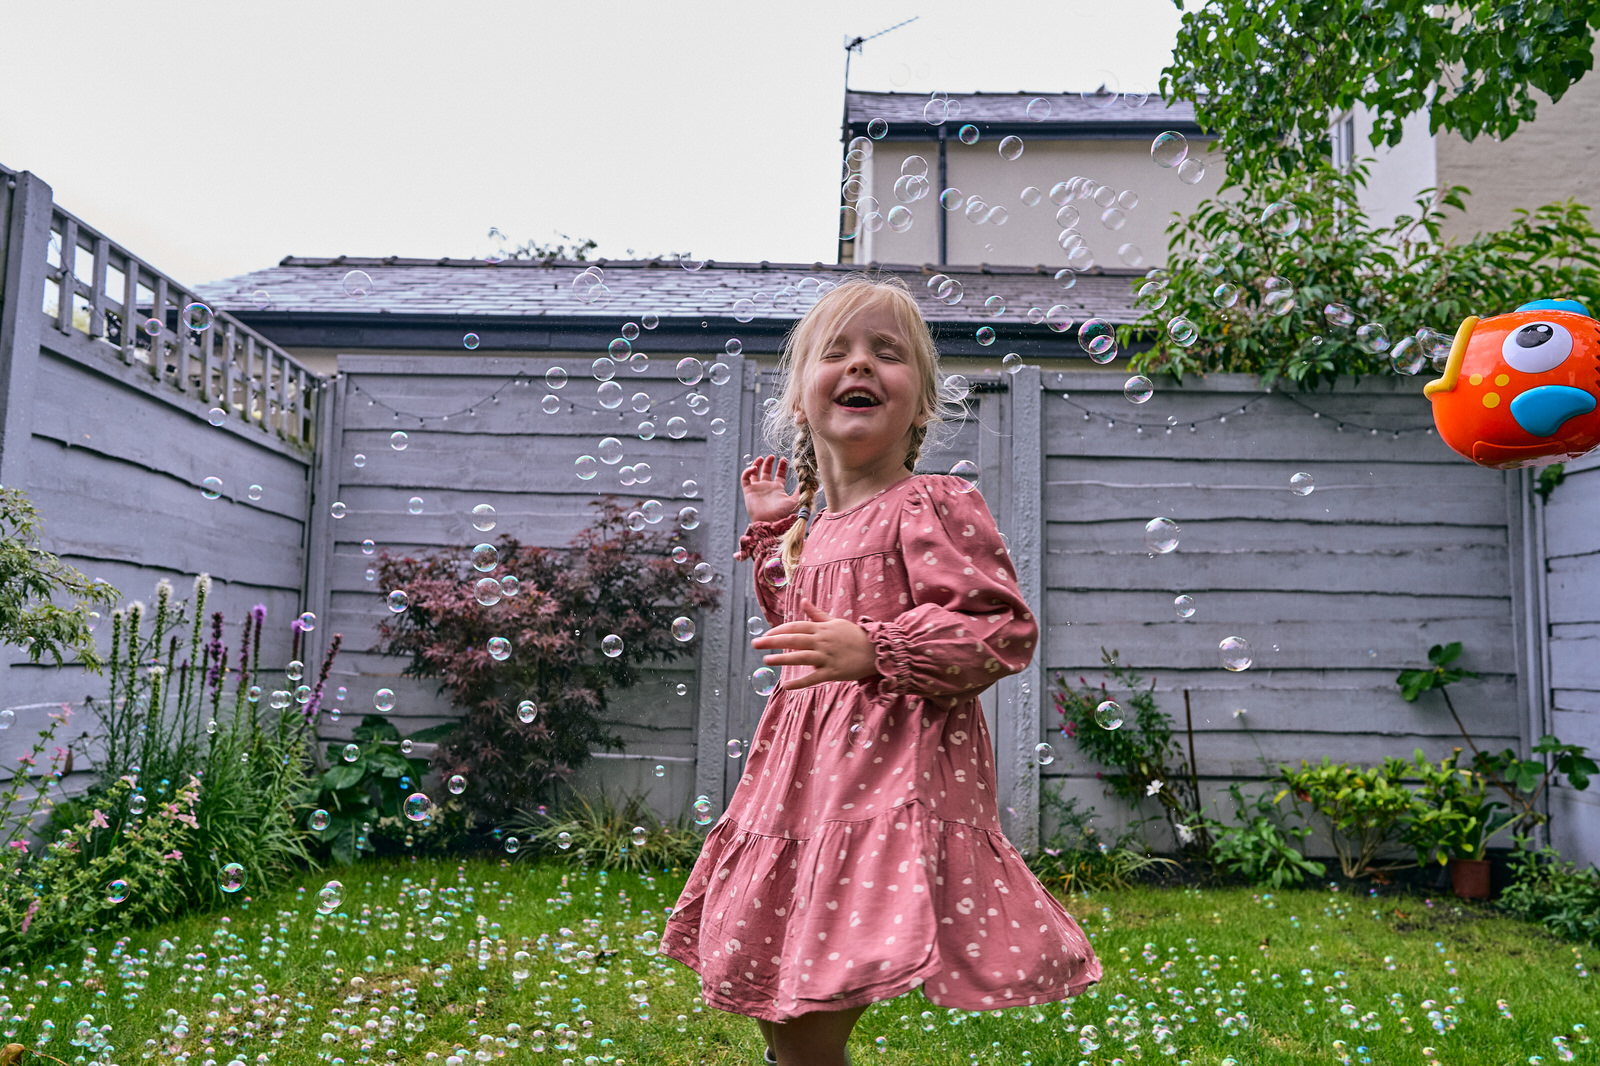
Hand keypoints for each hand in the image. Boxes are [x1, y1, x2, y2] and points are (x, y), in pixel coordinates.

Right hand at [741, 454, 800, 524]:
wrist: (772, 522)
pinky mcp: (749, 492)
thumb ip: (801, 490)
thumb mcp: (796, 500)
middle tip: (772, 456)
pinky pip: (745, 479)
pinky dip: (747, 471)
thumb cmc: (785, 514)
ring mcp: (758, 489)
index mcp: (778, 489)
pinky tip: (754, 468)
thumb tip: (811, 482)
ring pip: (754, 473)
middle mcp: (767, 488)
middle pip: (766, 471)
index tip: (784, 459)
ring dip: (757, 464)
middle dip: (769, 463)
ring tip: (762, 458)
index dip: (781, 466)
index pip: (779, 474)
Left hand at [750, 598, 878, 690]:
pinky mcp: (833, 672)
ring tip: (766, 660)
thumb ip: (816, 614)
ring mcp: (827, 657)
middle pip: (793, 639)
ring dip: (782, 659)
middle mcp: (822, 641)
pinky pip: (813, 678)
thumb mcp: (835, 622)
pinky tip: (786, 686)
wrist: (877, 651)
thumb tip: (802, 601)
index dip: (779, 630)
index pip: (796, 626)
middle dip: (773, 641)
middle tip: (755, 644)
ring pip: (800, 657)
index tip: (766, 634)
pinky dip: (800, 682)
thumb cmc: (855, 636)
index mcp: (822, 628)